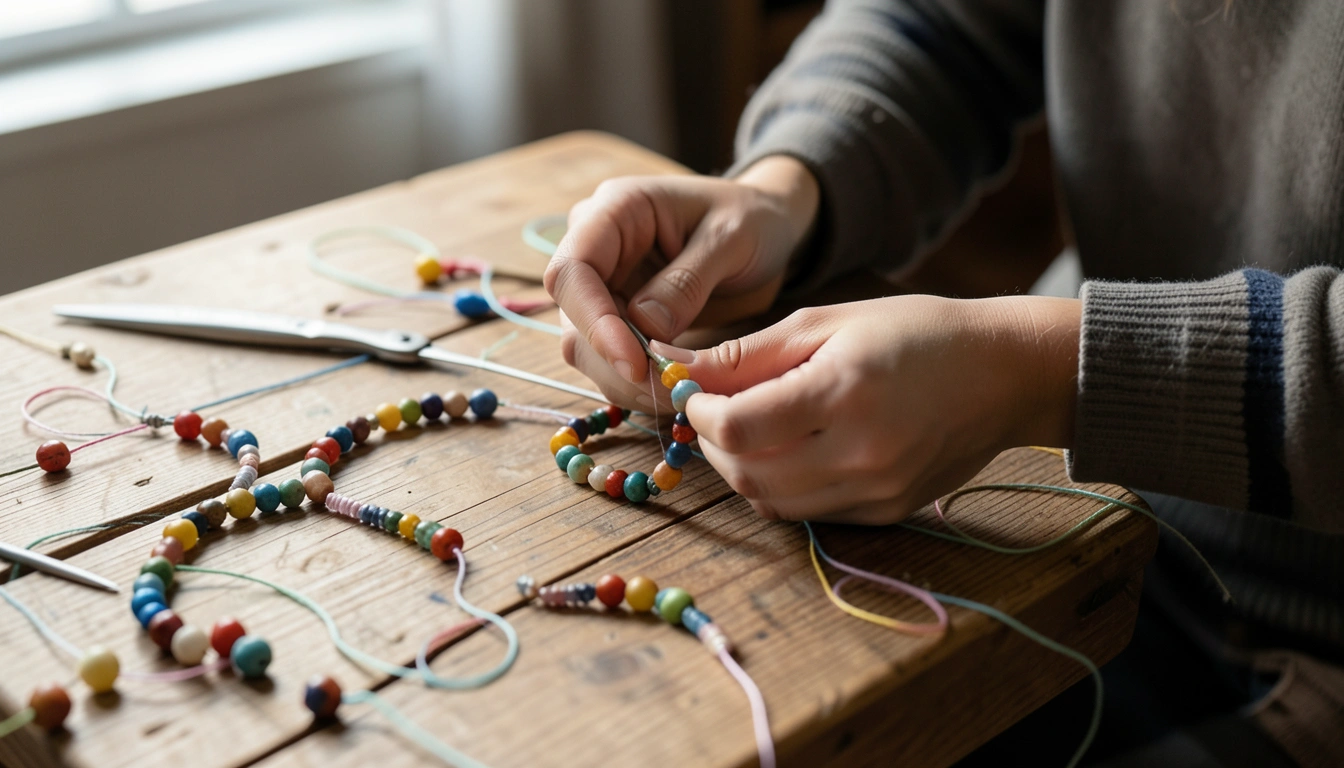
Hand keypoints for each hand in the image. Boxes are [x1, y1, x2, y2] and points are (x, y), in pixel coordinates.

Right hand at [546, 156, 818, 408]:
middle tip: (665, 390)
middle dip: (612, 361)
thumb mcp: (731, 239)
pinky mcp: (618, 315)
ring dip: (622, 379)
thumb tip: (644, 327)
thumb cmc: (751, 218)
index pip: (574, 269)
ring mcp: (604, 283)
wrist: (766, 226)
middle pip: (574, 315)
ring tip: (675, 392)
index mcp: (617, 208)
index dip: (594, 320)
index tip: (632, 363)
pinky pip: (609, 357)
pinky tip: (670, 388)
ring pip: (585, 345)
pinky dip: (634, 381)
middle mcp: (597, 245)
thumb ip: (687, 281)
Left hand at [665, 295, 1080, 523]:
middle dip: (711, 444)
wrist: (1004, 372)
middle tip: (712, 411)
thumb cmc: (914, 332)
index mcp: (843, 392)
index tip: (692, 391)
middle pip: (745, 473)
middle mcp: (860, 452)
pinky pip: (807, 512)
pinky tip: (789, 449)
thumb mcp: (827, 323)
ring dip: (740, 469)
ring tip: (747, 429)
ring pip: (770, 502)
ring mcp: (876, 490)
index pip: (736, 427)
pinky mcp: (886, 512)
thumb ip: (747, 354)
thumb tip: (675, 368)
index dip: (697, 413)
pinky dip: (780, 486)